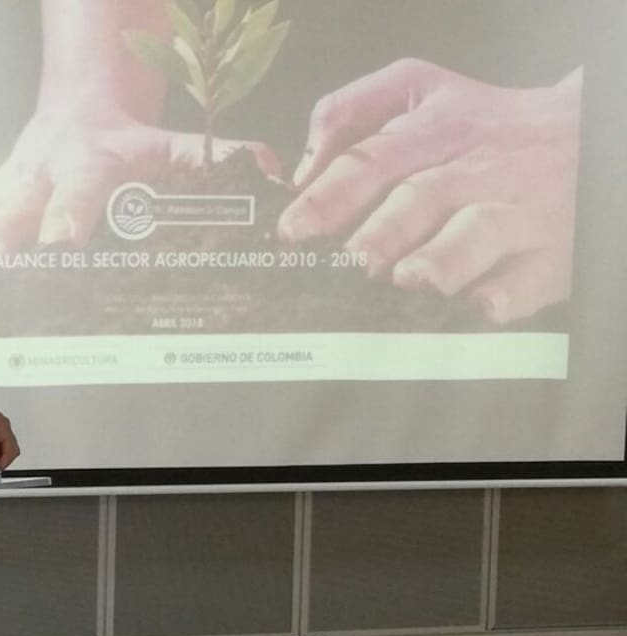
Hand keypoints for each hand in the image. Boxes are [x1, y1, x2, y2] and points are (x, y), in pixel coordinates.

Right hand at [0, 109, 280, 276]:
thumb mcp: (173, 145)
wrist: (75, 106)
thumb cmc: (126, 139)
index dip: (71, 215)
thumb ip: (219, 158)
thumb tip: (274, 172)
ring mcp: (2, 193)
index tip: (63, 241)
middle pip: (15, 211)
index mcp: (88, 166)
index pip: (82, 193)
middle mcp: (37, 179)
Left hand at [279, 59, 580, 322]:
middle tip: (350, 261)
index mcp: (433, 130)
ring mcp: (515, 212)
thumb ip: (350, 112)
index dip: (329, 196)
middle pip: (420, 197)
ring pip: (477, 233)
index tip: (292, 229)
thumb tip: (301, 171)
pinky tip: (480, 306)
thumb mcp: (418, 88)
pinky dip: (506, 293)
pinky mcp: (550, 254)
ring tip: (408, 278)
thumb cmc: (479, 124)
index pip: (372, 160)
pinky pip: (530, 277)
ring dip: (442, 257)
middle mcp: (472, 170)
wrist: (583, 135)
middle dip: (381, 230)